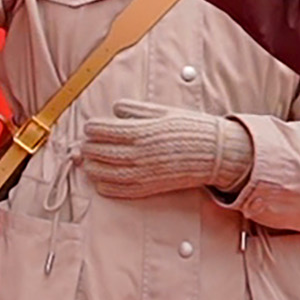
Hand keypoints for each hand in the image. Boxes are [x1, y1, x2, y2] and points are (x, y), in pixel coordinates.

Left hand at [77, 101, 254, 199]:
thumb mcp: (163, 112)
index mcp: (141, 131)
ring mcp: (144, 172)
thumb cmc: (191, 128)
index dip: (92, 129)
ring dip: (93, 168)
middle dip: (88, 148)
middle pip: (100, 152)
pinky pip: (121, 190)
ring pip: (106, 173)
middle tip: (84, 145)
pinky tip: (100, 182)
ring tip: (88, 163)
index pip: (104, 131)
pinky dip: (107, 186)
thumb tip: (115, 109)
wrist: (215, 153)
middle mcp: (139, 153)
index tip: (90, 127)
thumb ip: (136, 110)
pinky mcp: (150, 187)